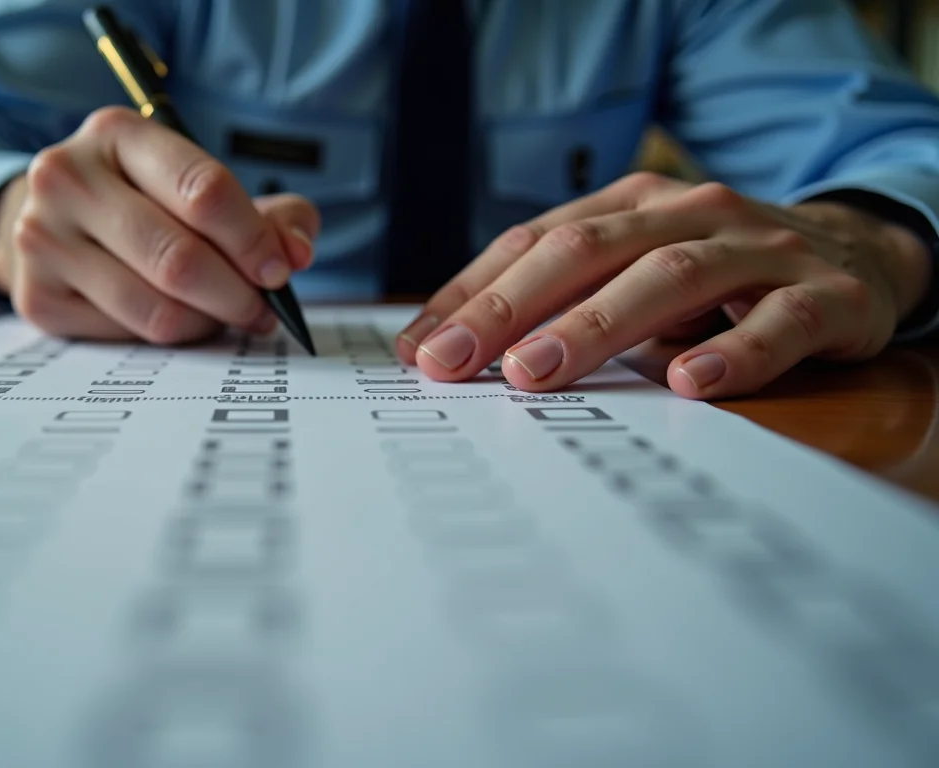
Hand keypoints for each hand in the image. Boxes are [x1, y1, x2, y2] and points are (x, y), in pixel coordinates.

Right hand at [0, 107, 319, 342]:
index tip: (281, 270)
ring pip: (155, 307)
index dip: (253, 239)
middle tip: (263, 310)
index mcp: (116, 134)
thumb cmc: (146, 200)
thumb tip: (298, 252)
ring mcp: (42, 239)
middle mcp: (67, 178)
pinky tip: (178, 319)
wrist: (54, 219)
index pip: (202, 190)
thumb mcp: (199, 185)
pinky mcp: (37, 298)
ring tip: (225, 315)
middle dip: (237, 293)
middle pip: (178, 258)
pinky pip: (127, 336)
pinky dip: (168, 336)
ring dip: (207, 322)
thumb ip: (267, 214)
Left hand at [396, 173, 931, 398]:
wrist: (858, 256)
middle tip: (453, 363)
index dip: (471, 293)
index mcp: (630, 205)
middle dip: (509, 308)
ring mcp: (758, 249)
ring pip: (668, 278)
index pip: (533, 243)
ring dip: (595, 325)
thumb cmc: (718, 276)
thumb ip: (560, 302)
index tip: (419, 349)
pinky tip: (688, 384)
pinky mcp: (825, 294)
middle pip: (585, 253)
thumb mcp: (634, 273)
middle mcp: (687, 214)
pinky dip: (732, 351)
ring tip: (537, 371)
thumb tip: (449, 351)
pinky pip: (777, 321)